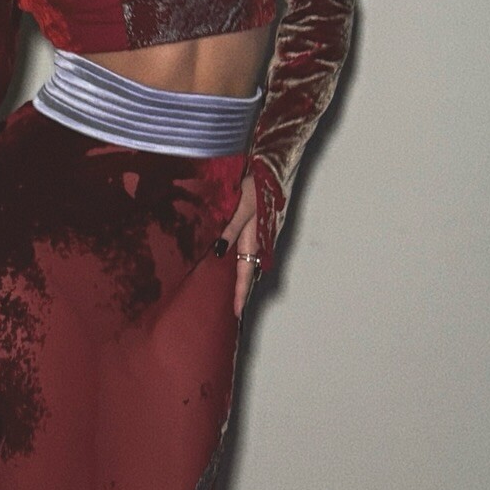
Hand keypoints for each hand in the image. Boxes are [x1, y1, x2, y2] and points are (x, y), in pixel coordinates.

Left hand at [213, 173, 262, 318]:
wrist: (271, 174)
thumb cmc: (255, 189)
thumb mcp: (241, 209)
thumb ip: (230, 231)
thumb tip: (218, 252)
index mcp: (252, 242)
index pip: (245, 276)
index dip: (240, 295)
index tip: (237, 314)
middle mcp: (256, 244)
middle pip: (247, 275)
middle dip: (241, 293)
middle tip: (233, 311)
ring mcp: (258, 238)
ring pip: (248, 265)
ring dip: (241, 280)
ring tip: (233, 295)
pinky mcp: (256, 231)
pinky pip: (247, 254)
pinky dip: (242, 266)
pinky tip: (235, 267)